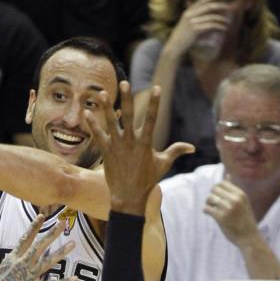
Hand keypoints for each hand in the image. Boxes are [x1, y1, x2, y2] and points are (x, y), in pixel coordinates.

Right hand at [0, 214, 73, 280]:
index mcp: (11, 259)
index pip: (25, 239)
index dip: (34, 227)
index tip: (42, 216)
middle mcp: (21, 265)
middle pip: (39, 246)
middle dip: (51, 234)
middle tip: (62, 223)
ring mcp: (28, 277)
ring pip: (48, 261)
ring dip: (61, 252)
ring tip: (73, 243)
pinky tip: (75, 279)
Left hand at [84, 82, 193, 214]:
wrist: (128, 197)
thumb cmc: (147, 180)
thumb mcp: (163, 164)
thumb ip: (176, 151)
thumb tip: (193, 147)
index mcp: (145, 143)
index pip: (152, 119)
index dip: (155, 103)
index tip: (157, 87)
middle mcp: (131, 142)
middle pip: (129, 116)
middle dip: (127, 99)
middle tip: (124, 83)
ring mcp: (117, 147)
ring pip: (110, 123)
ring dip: (105, 107)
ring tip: (100, 93)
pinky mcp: (106, 152)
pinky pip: (98, 136)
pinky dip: (92, 124)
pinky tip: (86, 113)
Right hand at [164, 0, 231, 58]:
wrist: (175, 46)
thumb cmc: (183, 36)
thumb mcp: (188, 24)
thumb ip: (198, 18)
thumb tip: (212, 16)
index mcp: (188, 11)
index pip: (201, 1)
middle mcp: (190, 14)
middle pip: (209, 7)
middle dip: (220, 6)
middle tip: (229, 8)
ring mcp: (192, 22)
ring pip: (212, 17)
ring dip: (222, 19)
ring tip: (228, 22)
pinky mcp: (196, 29)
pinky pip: (211, 25)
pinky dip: (219, 26)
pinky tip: (223, 28)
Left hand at [204, 180, 259, 244]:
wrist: (249, 237)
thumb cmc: (244, 218)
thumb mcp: (242, 201)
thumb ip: (233, 189)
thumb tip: (227, 175)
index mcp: (241, 194)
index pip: (222, 183)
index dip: (217, 189)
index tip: (218, 197)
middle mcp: (235, 199)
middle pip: (214, 189)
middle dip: (212, 196)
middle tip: (214, 204)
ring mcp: (228, 208)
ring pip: (209, 198)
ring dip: (208, 203)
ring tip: (212, 209)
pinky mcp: (221, 218)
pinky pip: (207, 209)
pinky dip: (206, 211)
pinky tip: (210, 214)